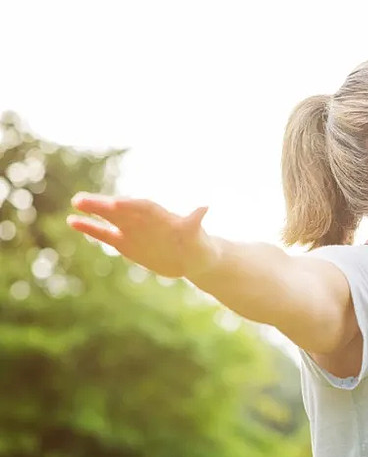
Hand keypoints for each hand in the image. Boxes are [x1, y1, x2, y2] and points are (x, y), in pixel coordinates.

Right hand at [66, 192, 217, 277]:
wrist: (193, 258)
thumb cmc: (199, 245)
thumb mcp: (198, 236)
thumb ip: (195, 222)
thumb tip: (205, 206)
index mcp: (162, 216)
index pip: (144, 208)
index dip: (130, 206)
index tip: (115, 203)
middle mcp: (144, 220)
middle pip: (122, 209)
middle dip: (104, 205)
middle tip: (82, 199)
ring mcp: (133, 230)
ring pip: (110, 218)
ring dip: (93, 211)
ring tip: (76, 202)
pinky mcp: (125, 243)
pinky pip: (105, 234)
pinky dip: (90, 228)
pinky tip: (73, 221)